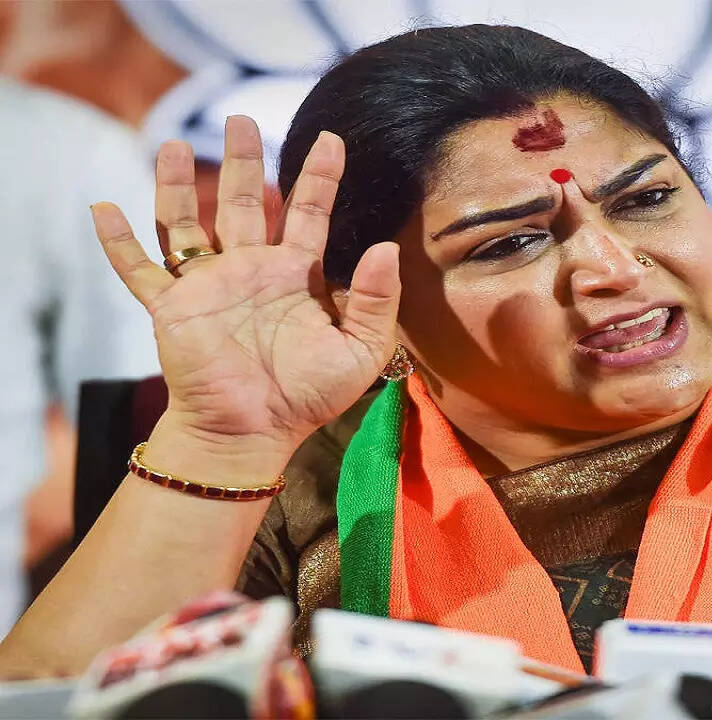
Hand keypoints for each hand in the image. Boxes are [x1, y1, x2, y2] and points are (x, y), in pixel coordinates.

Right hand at [91, 116, 400, 468]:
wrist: (254, 433)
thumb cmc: (309, 395)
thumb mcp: (362, 349)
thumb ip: (378, 300)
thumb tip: (386, 246)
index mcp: (296, 274)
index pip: (308, 211)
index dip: (318, 175)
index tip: (330, 138)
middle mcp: (250, 269)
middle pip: (242, 200)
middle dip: (242, 160)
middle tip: (240, 119)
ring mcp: (208, 285)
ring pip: (187, 223)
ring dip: (175, 186)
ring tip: (170, 144)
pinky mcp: (172, 307)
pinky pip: (139, 270)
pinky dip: (119, 242)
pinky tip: (103, 209)